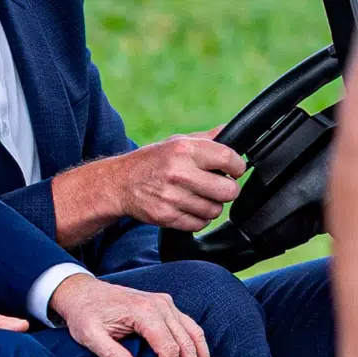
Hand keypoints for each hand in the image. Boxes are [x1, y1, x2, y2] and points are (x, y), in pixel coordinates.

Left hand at [48, 275, 210, 356]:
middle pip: (185, 342)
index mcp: (143, 311)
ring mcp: (165, 303)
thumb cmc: (84, 313)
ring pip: (193, 333)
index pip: (168, 347)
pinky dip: (197, 346)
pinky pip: (189, 326)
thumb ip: (110, 354)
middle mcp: (160, 305)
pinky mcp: (165, 305)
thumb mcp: (88, 335)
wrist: (81, 291)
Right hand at [114, 127, 245, 231]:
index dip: (237, 166)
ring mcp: (172, 197)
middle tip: (217, 185)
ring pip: (215, 210)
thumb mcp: (177, 142)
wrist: (120, 183)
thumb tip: (235, 133)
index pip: (229, 159)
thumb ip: (208, 139)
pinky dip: (198, 218)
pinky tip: (188, 207)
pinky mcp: (167, 217)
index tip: (233, 169)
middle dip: (227, 189)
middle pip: (228, 191)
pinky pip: (200, 223)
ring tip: (198, 196)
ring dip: (211, 205)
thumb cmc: (153, 160)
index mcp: (184, 150)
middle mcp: (178, 173)